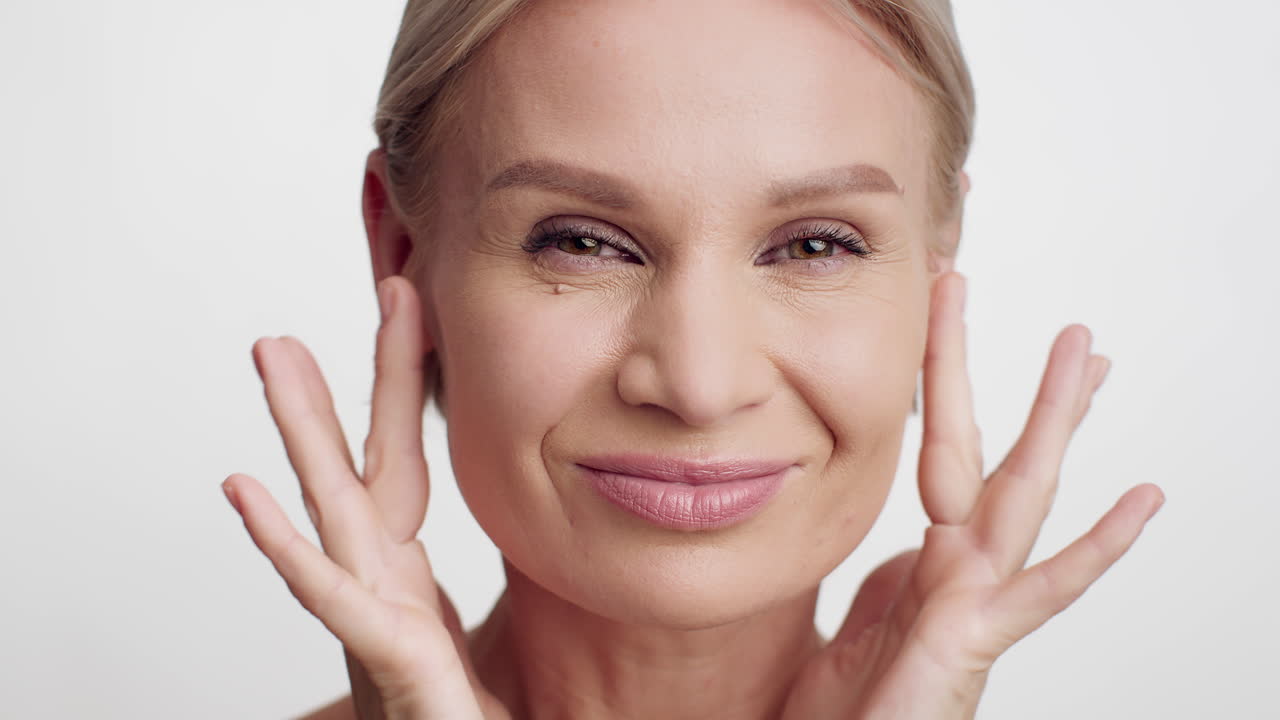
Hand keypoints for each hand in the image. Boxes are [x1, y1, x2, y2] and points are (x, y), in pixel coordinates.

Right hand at [221, 276, 507, 719]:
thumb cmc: (465, 717)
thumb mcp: (493, 631)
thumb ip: (506, 576)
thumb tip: (546, 523)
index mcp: (405, 568)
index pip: (403, 454)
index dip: (401, 381)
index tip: (406, 306)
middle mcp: (381, 577)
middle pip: (362, 461)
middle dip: (342, 382)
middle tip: (318, 306)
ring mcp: (373, 609)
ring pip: (333, 502)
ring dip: (302, 425)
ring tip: (273, 355)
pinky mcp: (383, 654)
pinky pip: (331, 593)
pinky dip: (283, 544)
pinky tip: (244, 491)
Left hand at [781, 271, 1164, 718]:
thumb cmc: (847, 714)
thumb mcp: (851, 619)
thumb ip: (876, 575)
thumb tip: (893, 542)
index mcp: (926, 558)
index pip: (948, 452)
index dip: (957, 389)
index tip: (969, 332)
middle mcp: (958, 569)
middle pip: (988, 453)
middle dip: (1020, 385)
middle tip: (1066, 325)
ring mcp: (974, 600)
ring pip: (1024, 494)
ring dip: (1057, 422)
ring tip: (1094, 358)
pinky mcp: (977, 640)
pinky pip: (1043, 590)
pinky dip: (1097, 547)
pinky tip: (1143, 499)